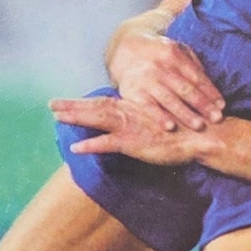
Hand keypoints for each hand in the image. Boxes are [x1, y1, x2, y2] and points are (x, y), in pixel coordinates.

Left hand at [53, 94, 204, 166]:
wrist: (199, 134)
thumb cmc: (183, 129)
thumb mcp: (160, 120)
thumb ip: (145, 119)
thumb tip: (136, 122)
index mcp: (133, 108)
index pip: (102, 103)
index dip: (83, 102)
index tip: (65, 102)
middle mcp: (128, 113)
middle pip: (94, 108)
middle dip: (71, 106)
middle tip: (50, 104)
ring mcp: (129, 127)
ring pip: (96, 120)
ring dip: (76, 118)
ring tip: (57, 118)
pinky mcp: (133, 142)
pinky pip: (107, 144)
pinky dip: (91, 145)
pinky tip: (76, 149)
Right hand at [105, 30, 225, 130]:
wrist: (125, 51)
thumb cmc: (159, 55)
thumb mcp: (176, 50)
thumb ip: (193, 65)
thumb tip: (211, 87)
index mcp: (173, 54)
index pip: (196, 76)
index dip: (210, 92)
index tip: (222, 106)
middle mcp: (159, 66)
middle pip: (185, 89)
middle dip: (202, 104)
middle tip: (216, 118)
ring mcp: (145, 80)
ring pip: (168, 99)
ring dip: (185, 114)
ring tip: (199, 126)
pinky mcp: (132, 92)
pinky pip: (147, 107)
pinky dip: (159, 117)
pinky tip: (170, 127)